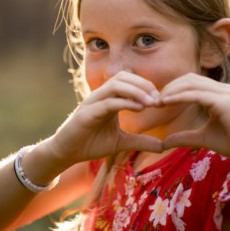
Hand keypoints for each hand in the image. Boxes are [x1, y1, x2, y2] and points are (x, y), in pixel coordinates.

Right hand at [46, 72, 163, 166]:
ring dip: (136, 91)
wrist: (66, 153)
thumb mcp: (121, 142)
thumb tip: (162, 146)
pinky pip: (107, 102)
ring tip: (151, 103)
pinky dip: (124, 102)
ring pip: (115, 85)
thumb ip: (140, 141)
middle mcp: (100, 96)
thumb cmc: (91, 144)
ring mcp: (92, 102)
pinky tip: (139, 109)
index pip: (129, 80)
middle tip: (159, 100)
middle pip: (123, 77)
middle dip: (144, 85)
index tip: (161, 101)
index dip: (146, 86)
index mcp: (108, 98)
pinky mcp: (86, 114)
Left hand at [160, 73, 229, 163]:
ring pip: (191, 84)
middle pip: (189, 79)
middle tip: (154, 100)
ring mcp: (224, 93)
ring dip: (172, 90)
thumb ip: (184, 137)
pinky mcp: (224, 102)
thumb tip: (163, 142)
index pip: (191, 82)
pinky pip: (196, 94)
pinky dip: (179, 97)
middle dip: (169, 87)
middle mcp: (222, 88)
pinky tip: (167, 102)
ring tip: (158, 101)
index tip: (158, 101)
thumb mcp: (202, 138)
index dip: (173, 88)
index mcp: (219, 92)